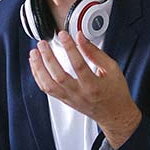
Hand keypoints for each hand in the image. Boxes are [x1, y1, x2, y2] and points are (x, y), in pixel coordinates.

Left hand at [29, 31, 141, 148]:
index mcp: (94, 85)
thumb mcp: (112, 69)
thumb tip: (81, 38)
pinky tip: (35, 65)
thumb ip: (95, 53)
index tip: (63, 35)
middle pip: (59, 76)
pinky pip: (47, 89)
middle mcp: (79, 93)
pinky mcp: (64, 100)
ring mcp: (70, 98)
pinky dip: (38, 76)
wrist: (114, 114)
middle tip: (43, 43)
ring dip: (38, 68)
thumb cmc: (115, 92)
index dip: (70, 48)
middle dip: (48, 58)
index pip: (79, 65)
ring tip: (34, 53)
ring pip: (49, 85)